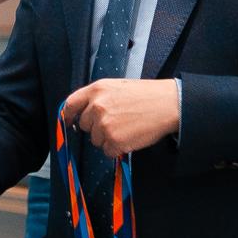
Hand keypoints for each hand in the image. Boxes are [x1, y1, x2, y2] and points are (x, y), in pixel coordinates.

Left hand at [64, 79, 179, 157]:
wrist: (168, 104)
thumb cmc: (146, 95)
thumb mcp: (117, 87)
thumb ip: (98, 98)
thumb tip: (84, 114)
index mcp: (96, 89)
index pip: (71, 104)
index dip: (69, 116)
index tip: (69, 123)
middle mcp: (96, 106)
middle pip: (84, 125)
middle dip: (96, 128)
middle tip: (115, 124)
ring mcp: (104, 124)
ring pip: (96, 140)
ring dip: (108, 139)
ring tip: (126, 128)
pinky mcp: (114, 140)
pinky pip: (108, 151)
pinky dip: (117, 148)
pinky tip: (130, 138)